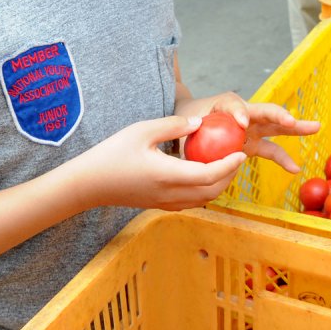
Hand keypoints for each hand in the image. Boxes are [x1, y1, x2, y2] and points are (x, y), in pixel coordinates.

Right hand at [76, 115, 246, 211]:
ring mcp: (164, 203)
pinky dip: (204, 190)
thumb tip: (200, 123)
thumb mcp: (142, 130)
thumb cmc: (112, 153)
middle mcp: (170, 193)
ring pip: (202, 200)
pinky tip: (202, 175)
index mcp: (168, 175)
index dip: (229, 165)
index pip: (209, 174)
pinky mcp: (158, 205)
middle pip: (211, 192)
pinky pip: (190, 202)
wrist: (88, 184)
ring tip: (224, 165)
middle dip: (229, 176)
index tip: (242, 153)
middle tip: (237, 158)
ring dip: (218, 185)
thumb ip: (173, 126)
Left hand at [178, 92, 320, 172]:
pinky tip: (295, 169)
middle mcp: (241, 112)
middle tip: (292, 121)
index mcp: (222, 104)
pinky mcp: (253, 141)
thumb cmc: (183, 124)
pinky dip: (283, 158)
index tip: (241, 122)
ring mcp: (251, 127)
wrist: (188, 122)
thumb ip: (186, 136)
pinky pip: (272, 149)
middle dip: (279, 114)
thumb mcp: (181, 126)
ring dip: (295, 127)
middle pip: (264, 110)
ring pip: (276, 125)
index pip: (233, 104)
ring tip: (315, 127)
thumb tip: (188, 149)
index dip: (239, 111)